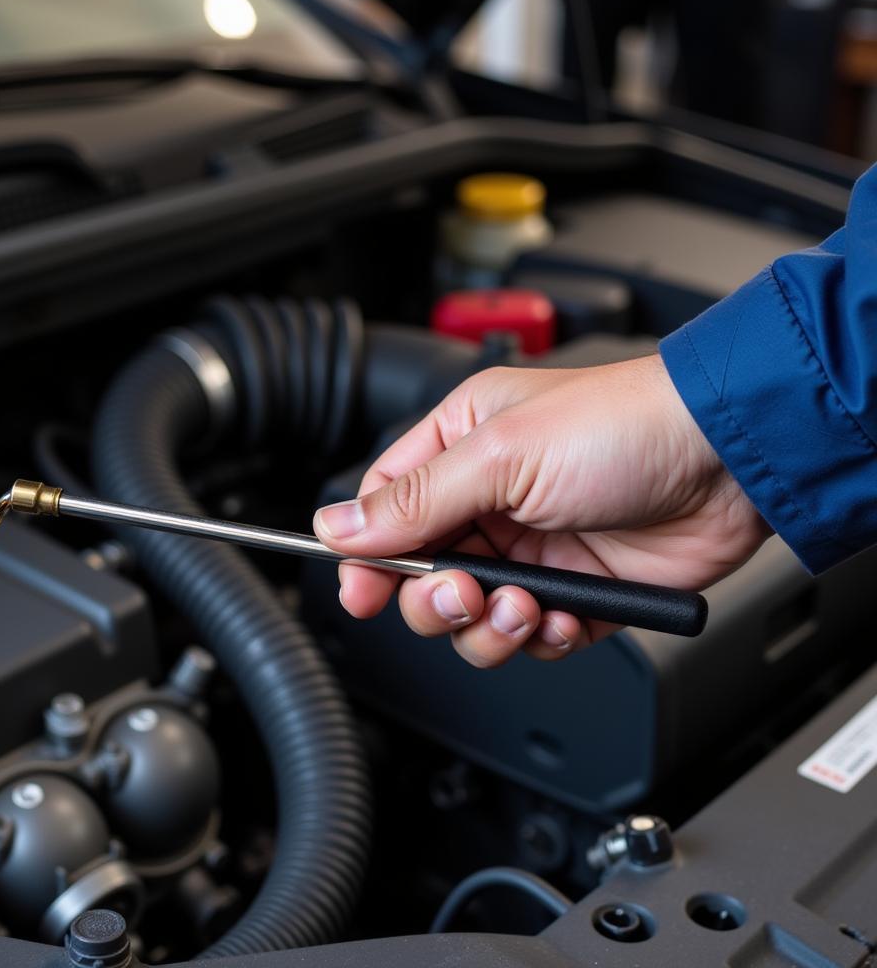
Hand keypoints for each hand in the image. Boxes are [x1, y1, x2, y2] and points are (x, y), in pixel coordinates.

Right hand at [313, 355, 768, 667]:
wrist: (726, 460)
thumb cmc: (623, 426)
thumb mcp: (501, 456)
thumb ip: (414, 502)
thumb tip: (337, 525)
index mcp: (460, 446)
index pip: (385, 508)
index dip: (366, 555)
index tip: (360, 591)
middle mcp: (491, 499)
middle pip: (421, 576)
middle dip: (436, 599)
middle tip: (463, 590)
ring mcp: (533, 549)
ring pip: (472, 617)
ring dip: (490, 626)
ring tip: (525, 603)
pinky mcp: (575, 591)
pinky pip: (531, 638)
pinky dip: (541, 638)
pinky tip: (564, 613)